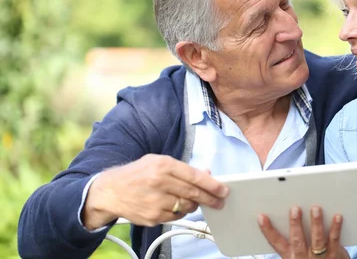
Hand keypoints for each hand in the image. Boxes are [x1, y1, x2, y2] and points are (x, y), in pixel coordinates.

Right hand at [82, 154, 228, 228]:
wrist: (109, 191)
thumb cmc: (137, 174)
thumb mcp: (158, 162)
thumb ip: (183, 168)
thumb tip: (207, 175)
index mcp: (163, 165)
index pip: (194, 176)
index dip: (212, 185)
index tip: (223, 189)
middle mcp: (160, 183)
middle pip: (193, 194)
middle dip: (211, 198)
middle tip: (220, 201)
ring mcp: (156, 202)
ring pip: (186, 207)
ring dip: (194, 205)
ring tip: (195, 201)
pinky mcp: (153, 217)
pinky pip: (175, 217)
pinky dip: (180, 213)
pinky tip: (177, 206)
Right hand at [258, 206, 348, 258]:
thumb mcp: (298, 252)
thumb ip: (295, 235)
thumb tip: (292, 209)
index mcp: (290, 255)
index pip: (276, 242)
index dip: (267, 230)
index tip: (261, 216)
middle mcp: (302, 257)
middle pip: (297, 241)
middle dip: (295, 224)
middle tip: (295, 209)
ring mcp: (319, 257)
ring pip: (317, 240)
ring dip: (316, 223)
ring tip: (316, 209)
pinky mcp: (334, 255)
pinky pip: (334, 240)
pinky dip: (335, 228)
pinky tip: (337, 216)